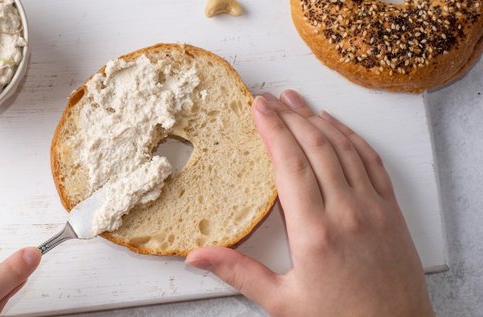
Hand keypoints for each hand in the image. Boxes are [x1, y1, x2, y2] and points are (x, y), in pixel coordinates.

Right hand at [186, 90, 433, 315]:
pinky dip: (352, 137)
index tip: (258, 108)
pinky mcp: (391, 211)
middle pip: (316, 147)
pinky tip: (337, 126)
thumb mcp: (281, 301)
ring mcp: (372, 208)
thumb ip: (238, 272)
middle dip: (290, 116)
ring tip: (297, 100)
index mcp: (314, 232)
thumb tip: (197, 257)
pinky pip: (371, 162)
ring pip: (345, 148)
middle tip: (270, 98)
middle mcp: (346, 212)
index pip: (290, 164)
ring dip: (318, 119)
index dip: (273, 130)